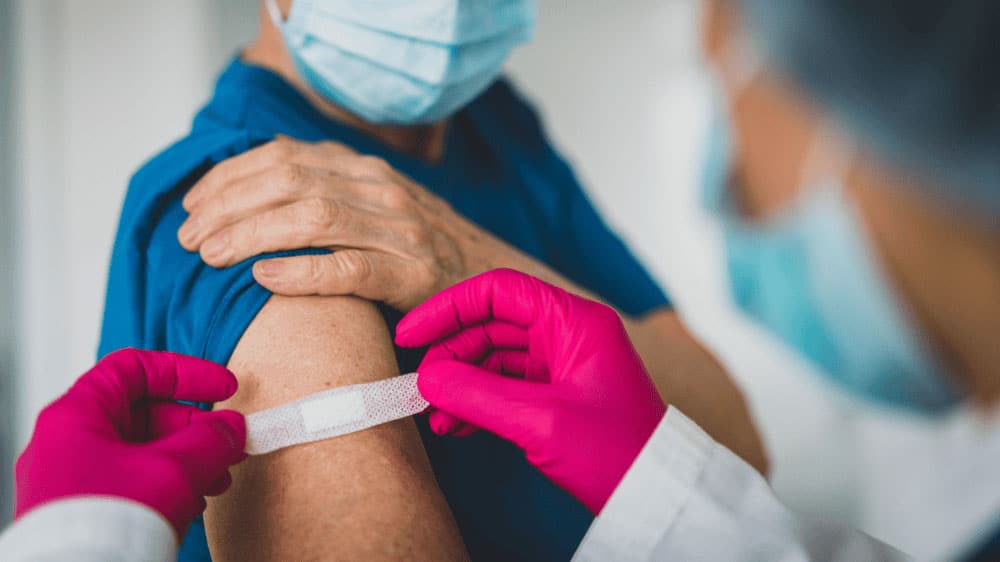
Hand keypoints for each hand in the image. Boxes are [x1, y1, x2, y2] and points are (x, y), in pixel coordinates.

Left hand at [14, 348, 246, 538]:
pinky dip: (167, 486)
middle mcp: (67, 443)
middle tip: (228, 441)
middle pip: (141, 413)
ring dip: (187, 459)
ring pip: (140, 452)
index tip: (223, 386)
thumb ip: (211, 440)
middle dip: (195, 426)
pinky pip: (130, 484)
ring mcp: (71, 480)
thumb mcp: (174, 470)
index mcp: (76, 416)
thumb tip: (232, 428)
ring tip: (217, 480)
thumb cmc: (107, 525)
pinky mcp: (83, 512)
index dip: (185, 372)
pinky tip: (192, 503)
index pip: (134, 368)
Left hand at [177, 136, 522, 310]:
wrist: (492, 277)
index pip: (282, 156)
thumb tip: (254, 188)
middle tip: (188, 237)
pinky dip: (301, 271)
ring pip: (311, 218)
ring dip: (249, 235)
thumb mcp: (374, 205)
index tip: (191, 204)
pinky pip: (348, 268)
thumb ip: (326, 191)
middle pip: (288, 181)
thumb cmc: (419, 248)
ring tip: (209, 256)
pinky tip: (263, 277)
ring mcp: (399, 229)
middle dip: (227, 206)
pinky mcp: (412, 273)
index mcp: (364, 168)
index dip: (227, 177)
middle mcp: (380, 188)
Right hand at [395, 269, 665, 512]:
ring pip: (495, 359)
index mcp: (574, 322)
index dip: (449, 307)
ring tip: (434, 415)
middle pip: (492, 325)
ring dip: (460, 384)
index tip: (411, 333)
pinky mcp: (557, 396)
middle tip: (421, 385)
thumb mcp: (540, 421)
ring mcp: (563, 366)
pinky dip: (478, 403)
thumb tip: (427, 378)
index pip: (499, 292)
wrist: (655, 498)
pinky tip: (454, 425)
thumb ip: (477, 395)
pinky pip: (506, 387)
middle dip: (451, 354)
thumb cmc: (616, 453)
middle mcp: (568, 335)